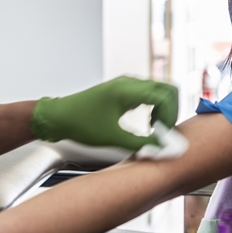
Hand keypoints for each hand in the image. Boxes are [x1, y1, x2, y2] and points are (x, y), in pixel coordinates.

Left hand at [30, 76, 178, 150]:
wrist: (59, 117)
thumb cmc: (80, 123)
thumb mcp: (112, 137)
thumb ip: (141, 144)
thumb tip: (162, 149)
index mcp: (127, 90)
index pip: (165, 96)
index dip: (170, 117)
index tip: (165, 134)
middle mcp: (129, 83)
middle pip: (167, 89)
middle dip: (172, 111)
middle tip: (166, 131)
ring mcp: (126, 85)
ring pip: (159, 90)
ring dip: (163, 109)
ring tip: (156, 129)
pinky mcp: (123, 91)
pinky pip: (148, 94)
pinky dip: (155, 107)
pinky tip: (147, 124)